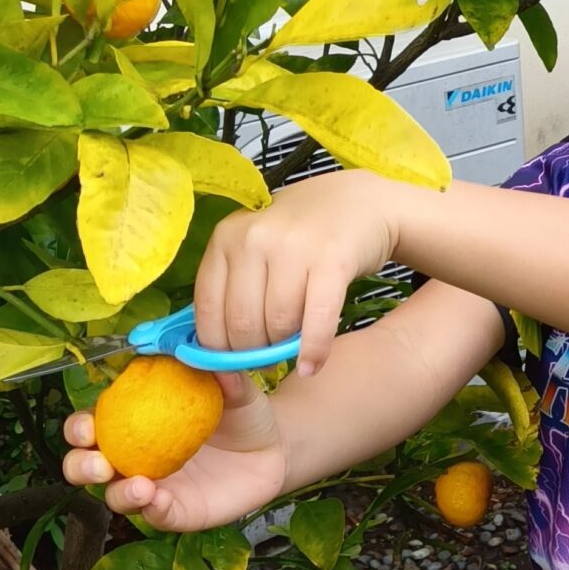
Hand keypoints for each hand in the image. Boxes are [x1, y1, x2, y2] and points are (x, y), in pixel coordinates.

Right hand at [62, 370, 290, 531]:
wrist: (273, 448)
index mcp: (133, 421)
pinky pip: (156, 515)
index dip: (79, 428)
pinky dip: (152, 510)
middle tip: (99, 463)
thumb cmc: (241, 412)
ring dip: (118, 493)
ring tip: (140, 485)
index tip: (88, 427)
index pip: (91, 426)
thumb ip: (216, 372)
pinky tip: (158, 499)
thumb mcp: (232, 388)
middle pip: (86, 467)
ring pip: (116, 497)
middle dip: (80, 466)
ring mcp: (154, 487)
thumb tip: (202, 353)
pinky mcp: (177, 512)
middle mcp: (134, 456)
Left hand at [193, 170, 400, 377]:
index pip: (208, 308)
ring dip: (285, 349)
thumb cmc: (300, 235)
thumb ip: (232, 287)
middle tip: (268, 358)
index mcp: (226, 237)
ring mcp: (293, 247)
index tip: (231, 366)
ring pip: (277, 324)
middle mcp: (254, 238)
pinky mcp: (332, 260)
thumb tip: (213, 353)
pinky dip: (313, 351)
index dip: (217, 348)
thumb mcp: (256, 247)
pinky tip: (311, 366)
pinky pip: (316, 321)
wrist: (360, 203)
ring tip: (292, 349)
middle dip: (254, 353)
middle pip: (241, 323)